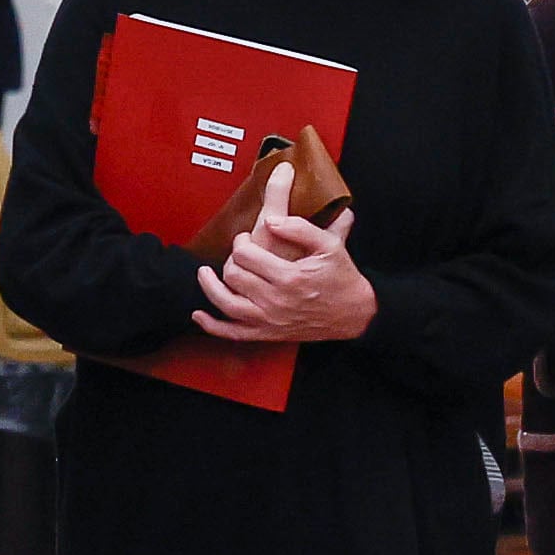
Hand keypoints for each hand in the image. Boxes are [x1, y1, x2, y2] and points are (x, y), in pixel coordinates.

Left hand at [194, 166, 376, 343]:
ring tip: (204, 274)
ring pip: (227, 304)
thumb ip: (301, 228)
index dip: (240, 242)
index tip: (246, 238)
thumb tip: (272, 220)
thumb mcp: (330, 245)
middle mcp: (276, 301)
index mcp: (289, 277)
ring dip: (210, 287)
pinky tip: (199, 315)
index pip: (246, 255)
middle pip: (234, 275)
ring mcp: (269, 320)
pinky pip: (233, 333)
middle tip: (238, 253)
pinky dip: (213, 326)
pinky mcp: (268, 334)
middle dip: (231, 259)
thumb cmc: (341, 277)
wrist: (354, 314)